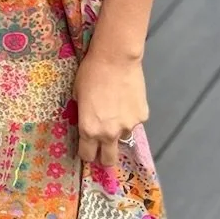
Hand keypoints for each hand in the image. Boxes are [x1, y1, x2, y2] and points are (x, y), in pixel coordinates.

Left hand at [73, 42, 148, 168]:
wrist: (115, 59)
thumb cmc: (91, 73)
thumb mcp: (78, 96)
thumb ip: (83, 115)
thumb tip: (88, 122)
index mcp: (89, 129)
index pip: (87, 155)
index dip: (87, 153)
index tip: (88, 149)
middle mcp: (109, 133)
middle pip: (109, 159)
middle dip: (105, 157)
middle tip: (104, 148)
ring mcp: (128, 126)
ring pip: (123, 137)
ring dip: (119, 130)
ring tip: (116, 108)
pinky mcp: (142, 117)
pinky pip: (134, 121)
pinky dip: (130, 115)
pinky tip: (127, 98)